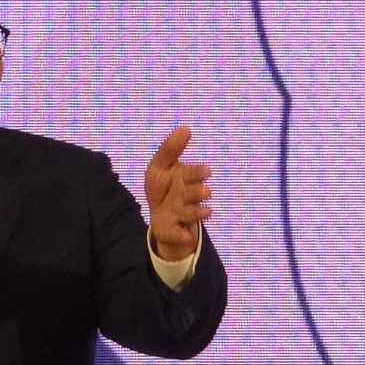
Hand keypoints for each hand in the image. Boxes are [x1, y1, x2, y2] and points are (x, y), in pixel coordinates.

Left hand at [145, 126, 211, 260]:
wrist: (158, 215)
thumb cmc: (162, 187)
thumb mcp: (159, 166)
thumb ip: (170, 149)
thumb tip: (185, 128)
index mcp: (184, 179)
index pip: (191, 174)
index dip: (197, 173)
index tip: (206, 171)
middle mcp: (186, 197)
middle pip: (193, 194)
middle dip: (197, 192)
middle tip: (204, 191)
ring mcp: (181, 214)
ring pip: (190, 213)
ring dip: (197, 212)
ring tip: (206, 212)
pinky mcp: (173, 231)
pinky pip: (178, 234)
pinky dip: (181, 236)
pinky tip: (185, 236)